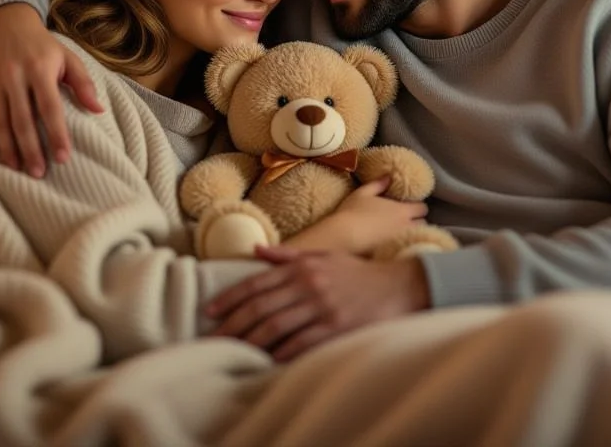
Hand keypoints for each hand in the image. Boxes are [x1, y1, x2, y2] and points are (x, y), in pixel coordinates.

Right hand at [0, 3, 101, 176]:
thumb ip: (83, 83)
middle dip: (30, 149)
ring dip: (8, 148)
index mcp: (40, 69)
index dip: (57, 134)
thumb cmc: (42, 46)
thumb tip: (99, 111)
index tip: (63, 158)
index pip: (50, 108)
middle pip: (22, 120)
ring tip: (18, 168)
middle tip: (38, 173)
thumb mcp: (67, 57)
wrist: (6, 21)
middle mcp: (14, 76)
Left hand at [205, 247, 430, 361]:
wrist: (400, 287)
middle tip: (213, 338)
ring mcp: (323, 307)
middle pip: (261, 307)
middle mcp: (309, 285)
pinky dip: (282, 352)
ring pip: (277, 326)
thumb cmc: (359, 274)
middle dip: (233, 323)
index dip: (230, 298)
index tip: (210, 312)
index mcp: (303, 268)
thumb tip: (255, 251)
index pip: (257, 283)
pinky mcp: (337, 328)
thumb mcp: (324, 256)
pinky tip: (266, 360)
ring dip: (251, 341)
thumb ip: (288, 257)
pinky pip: (302, 343)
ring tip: (233, 350)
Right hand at [284, 176, 426, 254]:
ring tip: (402, 235)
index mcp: (402, 210)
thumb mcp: (362, 193)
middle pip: (423, 224)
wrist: (344, 236)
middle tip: (406, 222)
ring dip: (413, 235)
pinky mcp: (394, 254)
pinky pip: (406, 249)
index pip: (422, 208)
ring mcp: (401, 241)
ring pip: (417, 237)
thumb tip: (388, 177)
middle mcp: (406, 226)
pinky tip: (394, 246)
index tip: (410, 208)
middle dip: (418, 222)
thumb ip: (378, 184)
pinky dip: (404, 246)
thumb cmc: (352, 212)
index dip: (418, 207)